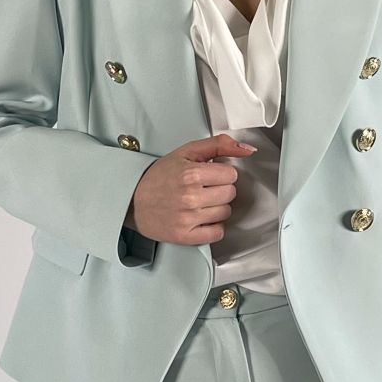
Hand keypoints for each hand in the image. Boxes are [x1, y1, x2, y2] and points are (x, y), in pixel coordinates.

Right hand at [124, 132, 257, 246]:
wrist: (132, 200)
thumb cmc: (160, 176)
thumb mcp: (187, 152)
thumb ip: (219, 145)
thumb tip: (249, 149)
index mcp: (191, 174)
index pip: (231, 175)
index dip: (221, 173)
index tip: (209, 174)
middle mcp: (190, 197)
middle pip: (230, 194)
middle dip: (220, 189)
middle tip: (203, 188)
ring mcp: (188, 219)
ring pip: (226, 213)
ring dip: (217, 207)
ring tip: (199, 202)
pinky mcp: (185, 236)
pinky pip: (218, 233)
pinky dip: (213, 226)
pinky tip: (201, 217)